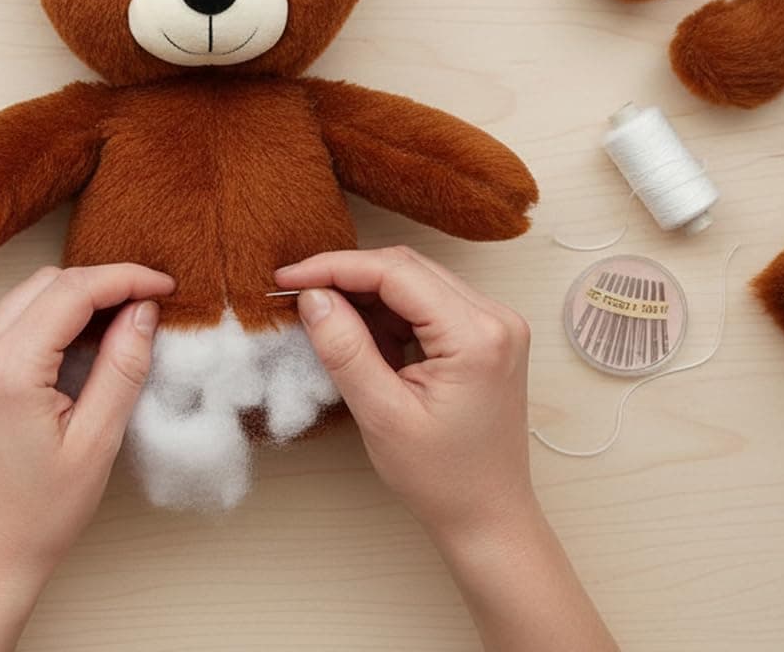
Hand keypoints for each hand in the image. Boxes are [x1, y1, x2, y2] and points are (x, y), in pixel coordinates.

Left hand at [0, 264, 173, 651]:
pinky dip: (46, 321)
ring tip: (120, 328)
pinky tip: (79, 348)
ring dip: (73, 301)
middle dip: (101, 285)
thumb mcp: (96, 443)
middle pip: (46, 284)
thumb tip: (143, 310)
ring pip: (25, 297)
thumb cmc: (38, 515)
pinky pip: (7, 323)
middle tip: (148, 306)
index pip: (72, 290)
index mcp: (5, 369)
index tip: (166, 284)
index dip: (125, 278)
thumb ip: (122, 368)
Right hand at [277, 248, 616, 651]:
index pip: (395, 273)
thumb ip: (345, 350)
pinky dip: (389, 313)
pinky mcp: (486, 336)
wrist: (487, 516)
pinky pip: (428, 303)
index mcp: (477, 336)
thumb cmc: (441, 478)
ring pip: (416, 281)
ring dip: (367, 295)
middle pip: (407, 269)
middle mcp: (496, 318)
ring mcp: (495, 325)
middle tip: (296, 296)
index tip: (286, 278)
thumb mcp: (382, 415)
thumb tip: (312, 297)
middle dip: (347, 277)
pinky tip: (364, 339)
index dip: (334, 268)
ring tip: (329, 327)